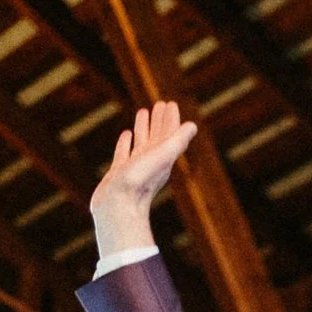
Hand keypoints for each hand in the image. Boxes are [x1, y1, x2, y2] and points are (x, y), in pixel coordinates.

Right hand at [90, 103, 198, 258]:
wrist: (118, 208)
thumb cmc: (139, 182)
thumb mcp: (160, 157)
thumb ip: (177, 141)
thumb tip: (193, 125)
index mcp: (162, 157)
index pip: (170, 133)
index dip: (171, 118)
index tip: (170, 103)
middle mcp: (150, 162)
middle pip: (158, 136)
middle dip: (160, 120)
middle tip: (160, 104)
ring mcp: (135, 168)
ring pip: (142, 143)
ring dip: (144, 127)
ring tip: (143, 112)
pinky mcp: (119, 173)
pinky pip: (124, 153)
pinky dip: (126, 142)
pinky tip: (126, 134)